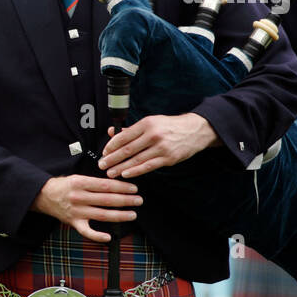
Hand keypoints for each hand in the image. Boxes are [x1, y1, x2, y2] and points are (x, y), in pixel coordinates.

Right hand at [31, 174, 140, 242]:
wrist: (44, 196)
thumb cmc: (64, 186)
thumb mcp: (78, 177)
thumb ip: (95, 181)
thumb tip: (117, 184)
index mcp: (80, 183)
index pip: (106, 185)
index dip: (122, 187)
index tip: (134, 189)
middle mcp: (79, 197)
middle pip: (107, 200)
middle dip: (125, 200)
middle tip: (139, 200)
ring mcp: (76, 211)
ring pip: (102, 215)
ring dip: (119, 215)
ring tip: (132, 214)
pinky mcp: (74, 223)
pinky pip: (86, 231)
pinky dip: (97, 236)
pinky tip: (109, 237)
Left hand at [98, 113, 218, 178]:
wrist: (195, 131)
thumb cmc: (170, 126)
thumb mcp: (151, 122)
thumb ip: (132, 129)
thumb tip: (112, 132)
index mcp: (147, 124)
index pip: (124, 136)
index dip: (111, 146)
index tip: (104, 152)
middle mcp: (153, 135)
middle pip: (127, 149)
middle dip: (112, 158)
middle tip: (102, 164)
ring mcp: (161, 147)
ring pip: (136, 160)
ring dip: (120, 167)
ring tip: (110, 172)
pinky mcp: (168, 158)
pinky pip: (148, 166)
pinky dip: (135, 171)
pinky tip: (125, 174)